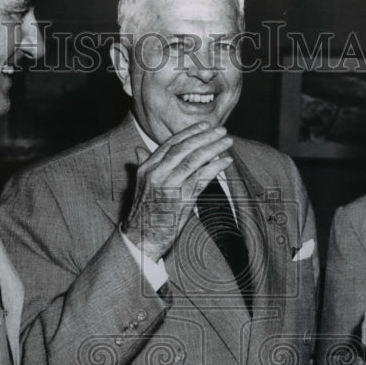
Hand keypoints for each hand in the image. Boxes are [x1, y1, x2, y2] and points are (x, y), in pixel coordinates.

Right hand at [121, 123, 233, 261]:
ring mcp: (169, 186)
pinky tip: (226, 162)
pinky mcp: (181, 199)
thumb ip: (142, 165)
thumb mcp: (140, 185)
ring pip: (194, 160)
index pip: (170, 144)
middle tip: (221, 130)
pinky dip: (215, 168)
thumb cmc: (144, 212)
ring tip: (227, 142)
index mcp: (147, 168)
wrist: (141, 238)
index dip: (189, 133)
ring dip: (213, 148)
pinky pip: (201, 178)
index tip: (204, 126)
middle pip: (184, 149)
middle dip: (204, 137)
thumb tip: (138, 149)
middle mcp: (156, 173)